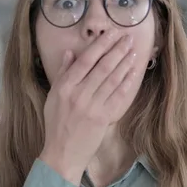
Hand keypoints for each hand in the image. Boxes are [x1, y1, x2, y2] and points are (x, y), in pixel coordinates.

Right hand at [39, 31, 136, 185]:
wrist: (62, 153)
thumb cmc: (56, 124)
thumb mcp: (53, 97)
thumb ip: (63, 74)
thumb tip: (70, 52)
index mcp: (64, 87)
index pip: (85, 60)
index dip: (100, 45)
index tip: (111, 33)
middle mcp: (79, 94)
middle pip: (102, 67)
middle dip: (116, 50)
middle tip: (128, 38)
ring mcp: (93, 107)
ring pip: (112, 79)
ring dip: (124, 63)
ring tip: (133, 51)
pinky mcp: (104, 118)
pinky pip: (118, 96)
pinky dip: (126, 83)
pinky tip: (133, 72)